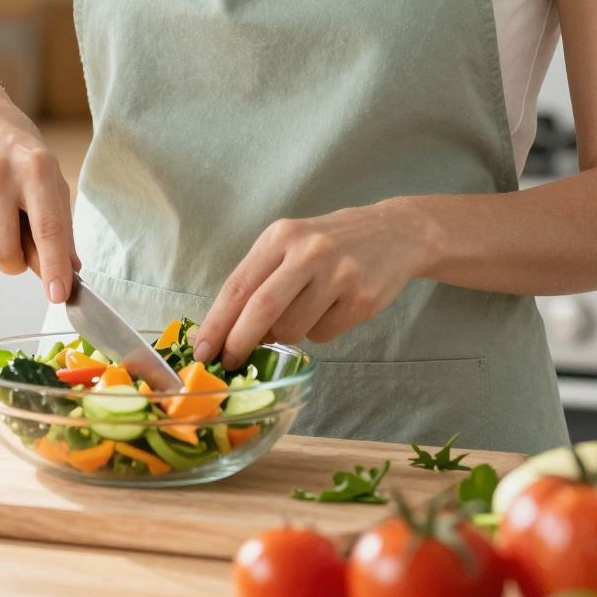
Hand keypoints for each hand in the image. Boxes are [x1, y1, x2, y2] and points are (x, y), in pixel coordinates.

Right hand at [0, 83, 77, 301]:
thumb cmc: (16, 149)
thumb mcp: (48, 174)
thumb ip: (60, 224)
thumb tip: (70, 271)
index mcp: (37, 168)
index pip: (49, 228)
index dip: (54, 267)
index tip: (59, 294)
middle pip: (4, 253)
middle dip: (14, 264)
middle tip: (19, 250)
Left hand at [192, 202, 430, 368]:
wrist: (395, 233)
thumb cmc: (330, 243)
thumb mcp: (291, 245)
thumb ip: (261, 280)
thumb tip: (229, 332)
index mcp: (282, 236)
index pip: (238, 285)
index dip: (216, 323)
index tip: (201, 350)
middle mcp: (309, 252)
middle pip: (261, 310)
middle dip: (239, 343)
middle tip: (228, 362)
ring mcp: (338, 275)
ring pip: (292, 330)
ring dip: (286, 335)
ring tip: (302, 312)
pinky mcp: (362, 299)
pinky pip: (323, 335)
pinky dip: (318, 333)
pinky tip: (332, 309)